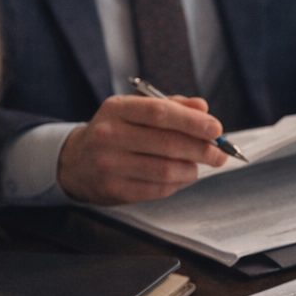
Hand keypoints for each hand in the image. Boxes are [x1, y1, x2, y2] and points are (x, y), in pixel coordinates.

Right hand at [58, 94, 226, 204]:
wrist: (75, 162)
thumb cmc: (116, 132)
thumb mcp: (135, 110)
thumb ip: (172, 106)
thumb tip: (203, 107)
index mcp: (116, 109)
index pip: (160, 112)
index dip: (193, 121)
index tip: (216, 129)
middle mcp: (109, 135)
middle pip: (167, 143)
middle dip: (202, 150)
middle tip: (220, 154)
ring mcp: (109, 164)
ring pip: (165, 170)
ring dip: (191, 169)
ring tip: (197, 166)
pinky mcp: (113, 189)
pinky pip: (157, 190)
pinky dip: (177, 184)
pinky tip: (180, 177)